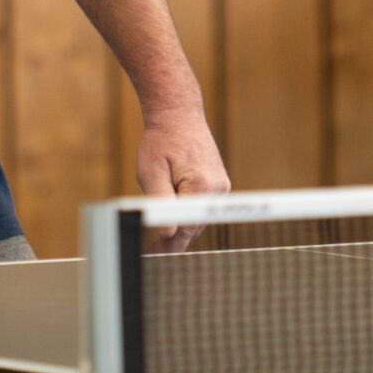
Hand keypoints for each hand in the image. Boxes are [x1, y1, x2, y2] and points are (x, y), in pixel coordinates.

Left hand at [135, 109, 229, 253]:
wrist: (178, 114)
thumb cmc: (161, 140)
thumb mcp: (151, 172)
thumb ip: (159, 204)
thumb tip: (167, 234)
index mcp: (202, 187)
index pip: (186, 228)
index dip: (169, 246)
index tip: (155, 258)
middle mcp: (217, 190)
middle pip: (193, 226)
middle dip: (173, 238)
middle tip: (152, 251)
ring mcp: (221, 188)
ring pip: (198, 219)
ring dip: (180, 226)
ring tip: (158, 237)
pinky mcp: (218, 184)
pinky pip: (201, 208)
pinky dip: (187, 214)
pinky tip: (172, 215)